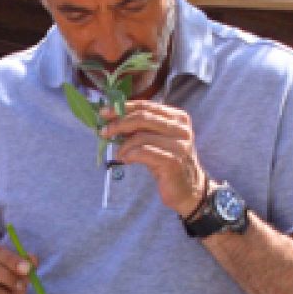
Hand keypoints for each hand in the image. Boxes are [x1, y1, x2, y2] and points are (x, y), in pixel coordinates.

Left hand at [104, 100, 207, 215]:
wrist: (188, 188)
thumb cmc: (168, 162)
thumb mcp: (156, 140)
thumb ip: (142, 128)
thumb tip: (114, 119)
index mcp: (177, 118)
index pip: (146, 106)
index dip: (123, 107)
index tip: (105, 113)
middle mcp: (180, 128)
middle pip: (142, 117)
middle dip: (119, 124)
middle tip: (104, 132)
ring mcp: (179, 144)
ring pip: (141, 136)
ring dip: (124, 145)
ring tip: (119, 154)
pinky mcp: (173, 161)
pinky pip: (143, 152)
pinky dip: (130, 155)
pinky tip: (126, 160)